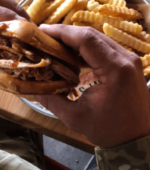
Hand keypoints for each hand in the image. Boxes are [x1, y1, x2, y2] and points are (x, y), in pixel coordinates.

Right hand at [35, 24, 149, 147]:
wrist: (137, 138)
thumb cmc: (109, 130)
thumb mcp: (75, 117)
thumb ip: (51, 100)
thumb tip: (31, 86)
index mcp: (116, 69)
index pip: (86, 39)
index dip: (61, 32)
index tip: (42, 31)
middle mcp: (125, 58)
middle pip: (91, 34)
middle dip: (65, 33)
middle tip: (44, 36)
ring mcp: (128, 59)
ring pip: (97, 38)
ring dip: (74, 38)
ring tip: (54, 42)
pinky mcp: (126, 63)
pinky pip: (102, 47)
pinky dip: (84, 47)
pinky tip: (70, 52)